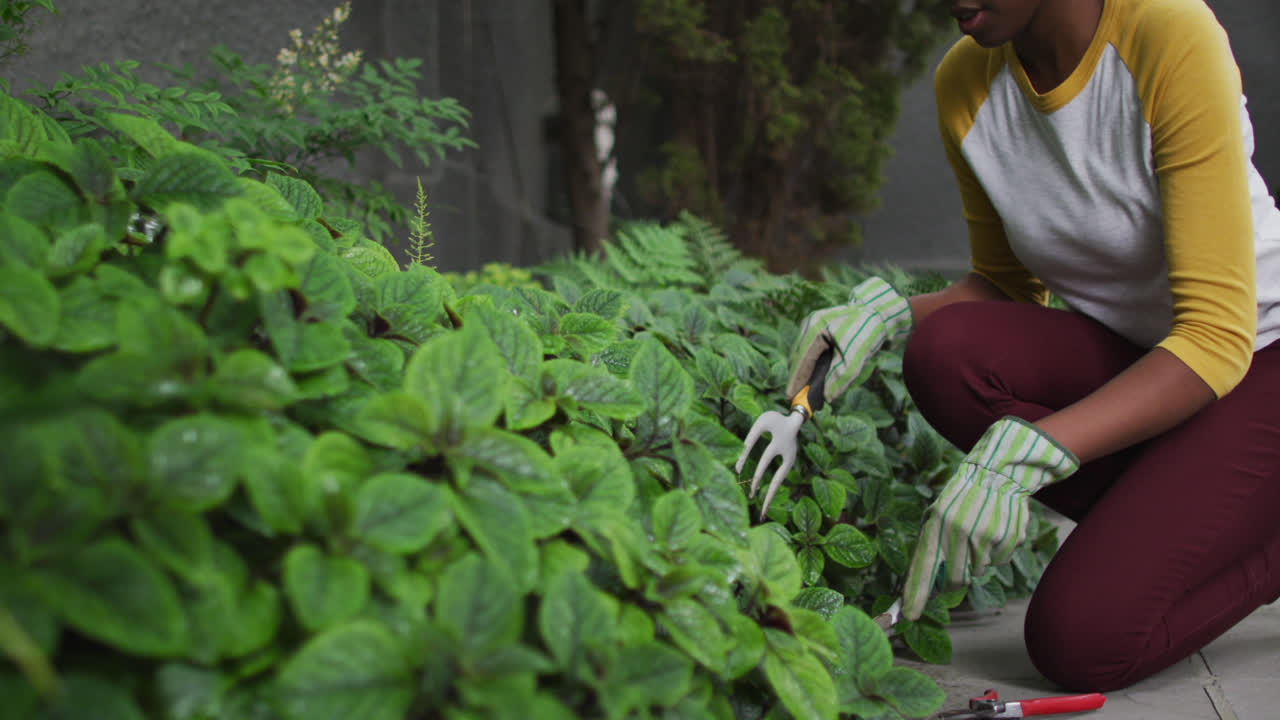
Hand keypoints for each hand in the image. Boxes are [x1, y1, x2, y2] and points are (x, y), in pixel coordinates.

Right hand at [786, 277, 910, 405]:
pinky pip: (809, 349)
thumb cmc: (869, 331)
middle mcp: (810, 323)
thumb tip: (826, 397)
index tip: (790, 397)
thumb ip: (840, 377)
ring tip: (807, 389)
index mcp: (816, 327)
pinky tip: (815, 374)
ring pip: (802, 353)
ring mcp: (812, 323)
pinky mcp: (817, 327)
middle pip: (798, 356)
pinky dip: (811, 362)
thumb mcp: (857, 356)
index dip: (796, 380)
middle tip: (800, 398)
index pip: (801, 359)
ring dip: (805, 370)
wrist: (880, 312)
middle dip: (799, 377)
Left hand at [901, 417, 1078, 620]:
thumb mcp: (936, 513)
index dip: (915, 595)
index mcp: (936, 524)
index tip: (908, 615)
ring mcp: (985, 536)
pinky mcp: (1007, 538)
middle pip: (953, 579)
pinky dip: (994, 554)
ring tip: (977, 536)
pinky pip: (998, 562)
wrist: (996, 473)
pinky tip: (993, 532)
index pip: (922, 568)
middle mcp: (959, 531)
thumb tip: (925, 585)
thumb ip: (929, 546)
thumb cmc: (960, 498)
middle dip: (951, 582)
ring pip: (977, 572)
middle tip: (956, 568)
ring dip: (975, 562)